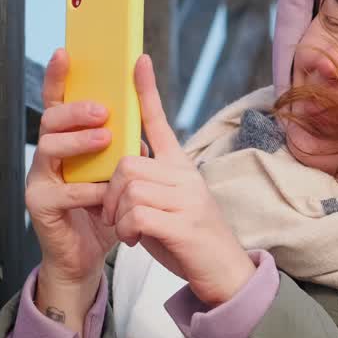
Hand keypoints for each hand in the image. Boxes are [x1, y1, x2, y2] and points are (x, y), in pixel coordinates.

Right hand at [26, 48, 149, 286]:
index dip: (58, 78)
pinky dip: (87, 190)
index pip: (58, 104)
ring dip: (79, 142)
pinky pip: (62, 191)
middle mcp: (47, 157)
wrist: (86, 256)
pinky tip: (104, 192)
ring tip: (105, 140)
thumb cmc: (102, 211)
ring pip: (48, 149)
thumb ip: (124, 149)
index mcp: (66, 143)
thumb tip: (141, 124)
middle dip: (74, 110)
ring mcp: (39, 180)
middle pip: (50, 120)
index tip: (65, 52)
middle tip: (101, 109)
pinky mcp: (40, 205)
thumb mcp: (117, 174)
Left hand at [102, 54, 255, 305]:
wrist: (226, 276)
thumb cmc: (191, 243)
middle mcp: (186, 178)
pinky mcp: (183, 224)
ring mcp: (187, 199)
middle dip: (112, 191)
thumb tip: (123, 170)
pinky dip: (128, 229)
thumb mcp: (169, 206)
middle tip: (117, 217)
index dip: (147, 92)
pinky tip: (137, 241)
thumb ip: (150, 184)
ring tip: (130, 232)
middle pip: (128, 162)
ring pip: (130, 187)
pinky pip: (136, 213)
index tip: (138, 61)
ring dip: (118, 214)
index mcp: (182, 169)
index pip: (162, 122)